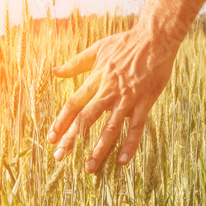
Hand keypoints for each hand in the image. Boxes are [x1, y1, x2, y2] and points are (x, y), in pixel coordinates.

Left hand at [46, 24, 180, 173]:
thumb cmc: (126, 43)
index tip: (51, 138)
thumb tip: (55, 71)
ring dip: (99, 148)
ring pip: (110, 127)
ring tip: (90, 167)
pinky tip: (122, 161)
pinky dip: (130, 144)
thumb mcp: (97, 50)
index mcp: (96, 80)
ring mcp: (127, 98)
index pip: (73, 104)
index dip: (61, 122)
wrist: (155, 38)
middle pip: (86, 118)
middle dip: (71, 139)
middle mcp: (108, 91)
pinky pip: (136, 127)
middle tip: (60, 157)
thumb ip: (76, 63)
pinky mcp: (144, 102)